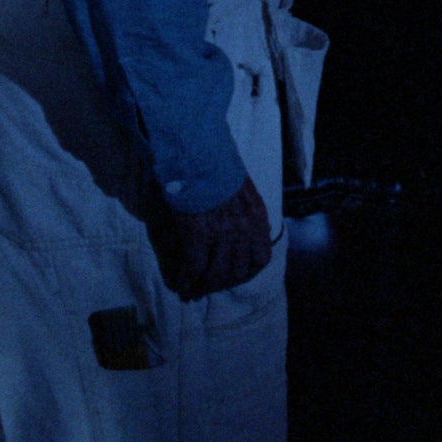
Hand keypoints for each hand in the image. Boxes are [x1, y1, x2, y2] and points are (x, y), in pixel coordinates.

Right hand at [161, 173, 271, 300]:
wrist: (196, 151)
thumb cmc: (216, 166)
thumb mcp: (243, 190)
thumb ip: (246, 214)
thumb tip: (246, 233)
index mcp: (257, 217)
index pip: (260, 259)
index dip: (246, 273)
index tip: (233, 277)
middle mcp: (243, 229)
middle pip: (237, 271)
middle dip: (221, 284)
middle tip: (206, 288)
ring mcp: (221, 233)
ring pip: (216, 274)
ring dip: (202, 286)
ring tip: (191, 290)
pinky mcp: (198, 234)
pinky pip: (194, 267)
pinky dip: (187, 279)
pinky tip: (181, 282)